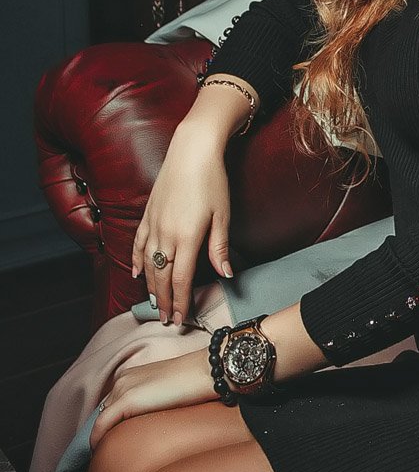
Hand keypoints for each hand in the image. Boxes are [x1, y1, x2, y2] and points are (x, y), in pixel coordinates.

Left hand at [90, 349, 218, 449]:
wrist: (206, 371)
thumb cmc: (195, 384)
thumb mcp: (168, 393)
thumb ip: (153, 403)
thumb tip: (149, 425)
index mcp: (132, 376)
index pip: (113, 404)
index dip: (111, 424)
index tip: (113, 441)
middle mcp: (123, 380)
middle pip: (105, 412)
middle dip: (106, 431)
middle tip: (110, 452)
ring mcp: (123, 388)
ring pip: (102, 419)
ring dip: (104, 436)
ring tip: (108, 455)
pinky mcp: (128, 399)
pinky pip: (102, 424)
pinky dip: (97, 439)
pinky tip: (100, 451)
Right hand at [132, 123, 231, 326]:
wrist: (192, 150)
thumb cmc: (212, 181)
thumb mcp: (222, 215)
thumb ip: (219, 247)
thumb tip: (226, 274)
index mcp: (186, 237)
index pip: (181, 279)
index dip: (180, 302)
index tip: (181, 319)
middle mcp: (166, 234)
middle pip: (162, 277)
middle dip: (164, 301)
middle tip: (167, 321)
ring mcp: (154, 223)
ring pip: (148, 263)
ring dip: (151, 287)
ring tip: (155, 305)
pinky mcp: (148, 213)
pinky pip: (139, 243)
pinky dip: (138, 261)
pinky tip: (138, 274)